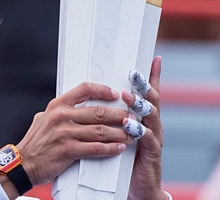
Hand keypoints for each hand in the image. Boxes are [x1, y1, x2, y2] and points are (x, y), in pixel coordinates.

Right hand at [16, 81, 132, 185]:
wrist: (23, 162)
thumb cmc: (35, 142)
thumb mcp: (43, 118)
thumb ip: (59, 111)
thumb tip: (74, 106)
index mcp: (57, 105)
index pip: (84, 89)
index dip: (102, 90)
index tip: (115, 94)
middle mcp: (61, 116)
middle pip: (98, 111)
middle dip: (119, 115)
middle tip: (131, 118)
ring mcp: (65, 133)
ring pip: (100, 130)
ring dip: (119, 133)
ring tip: (130, 134)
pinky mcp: (68, 150)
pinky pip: (95, 148)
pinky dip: (110, 148)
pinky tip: (119, 148)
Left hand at [123, 56, 167, 199]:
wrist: (136, 186)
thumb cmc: (123, 157)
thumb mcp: (117, 133)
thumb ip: (110, 118)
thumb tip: (92, 100)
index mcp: (143, 118)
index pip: (148, 94)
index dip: (152, 77)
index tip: (153, 59)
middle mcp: (151, 125)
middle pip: (151, 100)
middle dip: (143, 86)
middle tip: (133, 74)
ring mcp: (153, 138)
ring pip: (151, 117)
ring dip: (139, 105)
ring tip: (127, 97)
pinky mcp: (151, 153)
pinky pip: (147, 139)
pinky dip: (139, 131)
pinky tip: (129, 125)